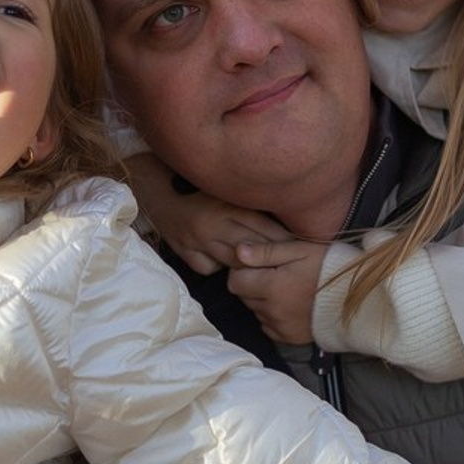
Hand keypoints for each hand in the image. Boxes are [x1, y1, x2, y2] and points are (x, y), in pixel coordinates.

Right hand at [128, 152, 287, 274]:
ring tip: (271, 269)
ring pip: (233, 262)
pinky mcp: (187, 256)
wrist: (161, 202)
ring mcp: (198, 242)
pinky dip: (220, 268)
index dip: (283, 238)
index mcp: (225, 205)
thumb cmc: (201, 197)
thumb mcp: (225, 194)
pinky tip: (231, 268)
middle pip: (251, 246)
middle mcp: (213, 225)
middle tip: (295, 262)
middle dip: (272, 255)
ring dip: (251, 266)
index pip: (262, 226)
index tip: (302, 245)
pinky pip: (210, 268)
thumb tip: (286, 211)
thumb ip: (249, 203)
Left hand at [228, 238, 328, 343]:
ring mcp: (280, 327)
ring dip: (263, 300)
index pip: (235, 282)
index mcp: (271, 286)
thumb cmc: (329, 267)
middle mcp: (272, 310)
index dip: (242, 271)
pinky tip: (290, 305)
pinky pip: (268, 326)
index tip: (258, 264)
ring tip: (286, 289)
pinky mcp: (289, 338)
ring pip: (256, 311)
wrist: (359, 298)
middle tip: (275, 274)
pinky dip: (273, 316)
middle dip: (253, 284)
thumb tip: (238, 252)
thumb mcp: (299, 250)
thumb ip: (266, 251)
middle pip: (244, 297)